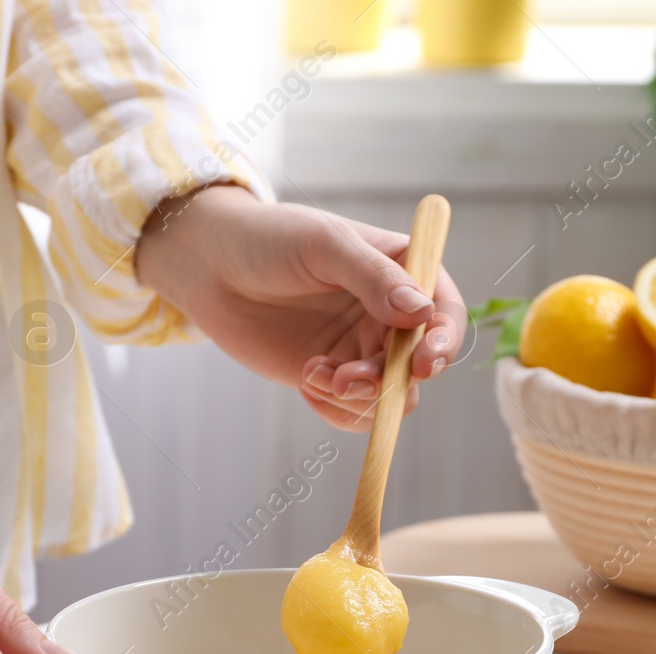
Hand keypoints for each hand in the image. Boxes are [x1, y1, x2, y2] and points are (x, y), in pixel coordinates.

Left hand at [136, 185, 464, 430]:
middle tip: (348, 378)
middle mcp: (390, 314)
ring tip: (313, 374)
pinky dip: (336, 410)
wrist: (211, 266)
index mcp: (402, 272)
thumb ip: (372, 276)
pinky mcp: (331, 377)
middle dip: (389, 380)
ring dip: (359, 398)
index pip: (444, 312)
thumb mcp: (323, 245)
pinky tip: (307, 381)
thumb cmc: (269, 239)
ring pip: (390, 396)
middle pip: (419, 365)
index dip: (443, 342)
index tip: (423, 363)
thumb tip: (422, 312)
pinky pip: (354, 413)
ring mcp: (361, 349)